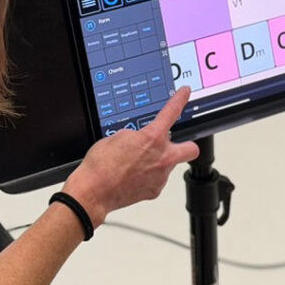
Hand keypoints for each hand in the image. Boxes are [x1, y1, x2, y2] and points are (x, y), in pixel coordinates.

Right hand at [62, 87, 199, 224]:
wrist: (93, 191)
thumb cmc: (101, 165)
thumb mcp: (118, 137)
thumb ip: (138, 134)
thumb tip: (143, 138)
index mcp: (152, 138)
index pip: (171, 112)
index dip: (180, 99)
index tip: (185, 93)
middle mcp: (162, 157)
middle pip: (191, 149)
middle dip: (186, 145)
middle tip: (175, 144)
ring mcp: (160, 176)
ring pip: (168, 165)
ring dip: (158, 162)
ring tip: (136, 164)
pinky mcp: (155, 191)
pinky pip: (158, 179)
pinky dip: (149, 177)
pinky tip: (134, 176)